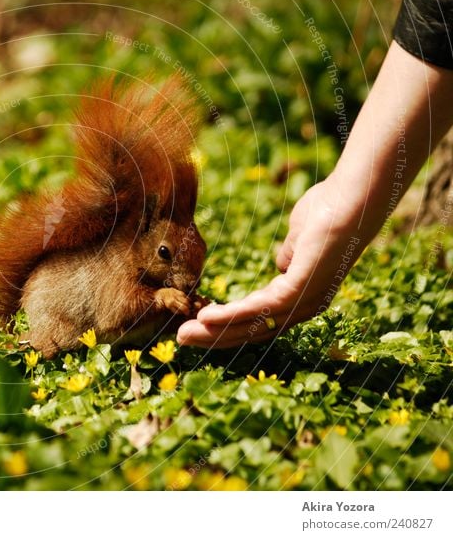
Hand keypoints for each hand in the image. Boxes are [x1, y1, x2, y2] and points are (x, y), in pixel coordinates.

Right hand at [177, 178, 367, 347]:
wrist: (354, 196)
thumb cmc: (328, 211)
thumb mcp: (300, 240)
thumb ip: (289, 255)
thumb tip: (280, 263)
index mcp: (303, 296)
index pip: (262, 321)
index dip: (229, 326)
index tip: (198, 326)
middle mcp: (306, 306)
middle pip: (254, 331)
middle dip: (215, 337)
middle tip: (181, 339)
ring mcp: (305, 299)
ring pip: (254, 325)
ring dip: (217, 331)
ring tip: (186, 333)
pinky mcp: (301, 287)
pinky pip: (261, 307)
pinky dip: (231, 314)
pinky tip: (207, 316)